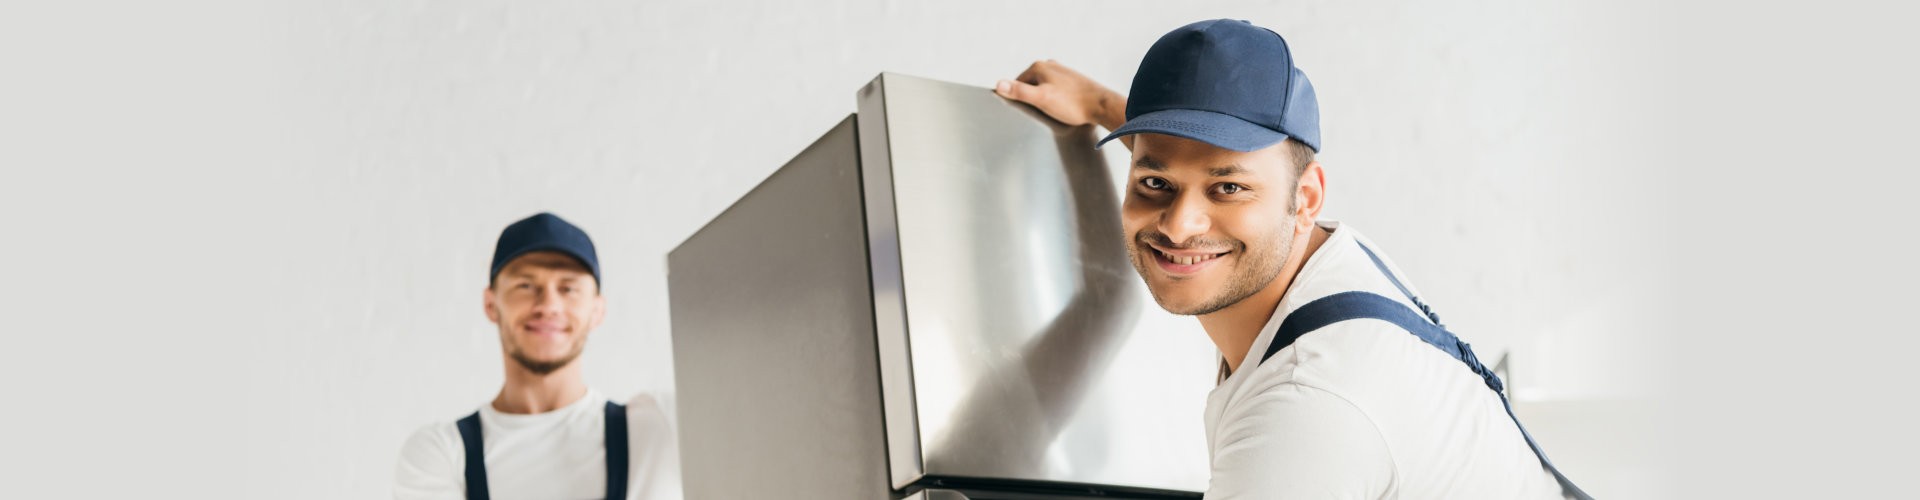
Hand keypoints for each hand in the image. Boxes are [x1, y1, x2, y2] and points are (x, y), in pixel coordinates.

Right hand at [995, 60, 1127, 132]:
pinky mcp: (1070, 81)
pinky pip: (1054, 91)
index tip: (1030, 109)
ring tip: (1056, 110)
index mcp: (1039, 66)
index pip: (1017, 83)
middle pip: (1030, 85)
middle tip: (1044, 111)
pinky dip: (1055, 100)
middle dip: (1033, 99)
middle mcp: (1050, 65)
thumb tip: (999, 85)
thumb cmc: (1073, 104)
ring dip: (1045, 100)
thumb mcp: (1041, 99)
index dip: (1021, 99)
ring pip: (1042, 88)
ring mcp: (1061, 72)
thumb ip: (1019, 91)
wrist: (1101, 106)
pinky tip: (1063, 108)